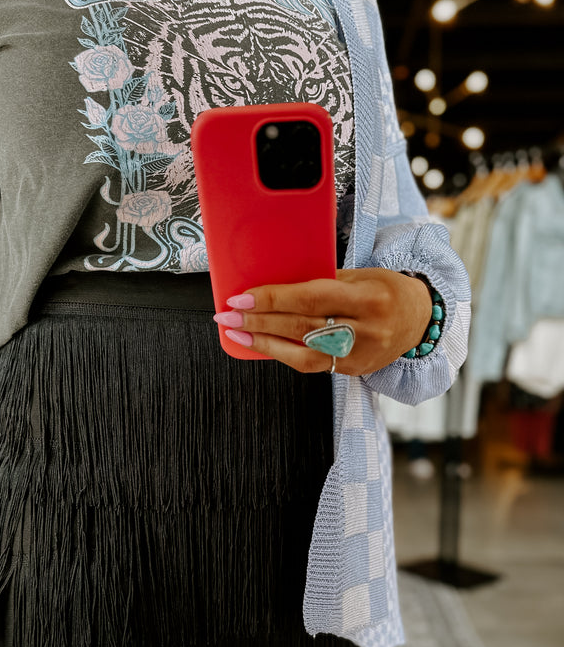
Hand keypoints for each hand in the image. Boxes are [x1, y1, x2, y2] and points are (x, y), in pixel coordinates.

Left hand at [213, 269, 433, 374]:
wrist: (420, 319)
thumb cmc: (387, 289)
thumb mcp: (361, 275)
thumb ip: (322, 282)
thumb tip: (276, 287)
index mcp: (369, 297)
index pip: (311, 298)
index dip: (273, 299)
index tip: (242, 298)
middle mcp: (365, 329)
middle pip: (302, 326)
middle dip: (259, 321)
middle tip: (227, 316)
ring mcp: (359, 354)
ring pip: (303, 353)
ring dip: (265, 343)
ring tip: (237, 334)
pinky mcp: (352, 370)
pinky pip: (311, 364)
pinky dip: (283, 354)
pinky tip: (262, 345)